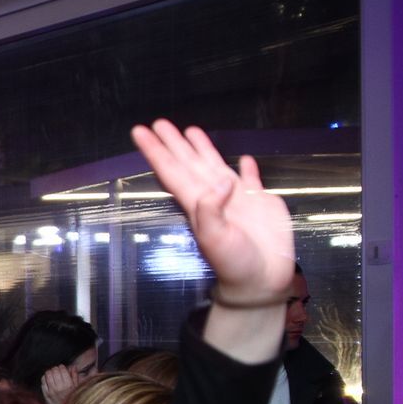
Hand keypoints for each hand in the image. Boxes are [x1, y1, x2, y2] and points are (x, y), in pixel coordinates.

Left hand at [39, 364, 80, 403]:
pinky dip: (45, 378)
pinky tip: (48, 379)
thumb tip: (73, 367)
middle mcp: (59, 388)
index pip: (62, 370)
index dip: (62, 367)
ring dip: (50, 372)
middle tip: (58, 370)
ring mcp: (51, 392)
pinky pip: (43, 382)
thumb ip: (75, 377)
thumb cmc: (74, 401)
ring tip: (53, 373)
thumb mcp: (78, 389)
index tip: (63, 368)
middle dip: (56, 369)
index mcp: (69, 386)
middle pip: (54, 371)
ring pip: (47, 375)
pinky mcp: (46, 395)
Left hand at [129, 120, 293, 303]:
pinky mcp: (260, 202)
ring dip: (202, 149)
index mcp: (197, 203)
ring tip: (190, 130)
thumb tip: (221, 180)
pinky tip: (245, 158)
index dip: (156, 151)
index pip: (171, 171)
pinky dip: (248, 168)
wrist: (261, 280)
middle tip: (159, 123)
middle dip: (173, 144)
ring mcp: (236, 198)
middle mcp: (213, 196)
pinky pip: (251, 180)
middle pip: (188, 163)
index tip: (141, 132)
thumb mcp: (215, 239)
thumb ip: (211, 210)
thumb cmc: (234, 263)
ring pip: (214, 166)